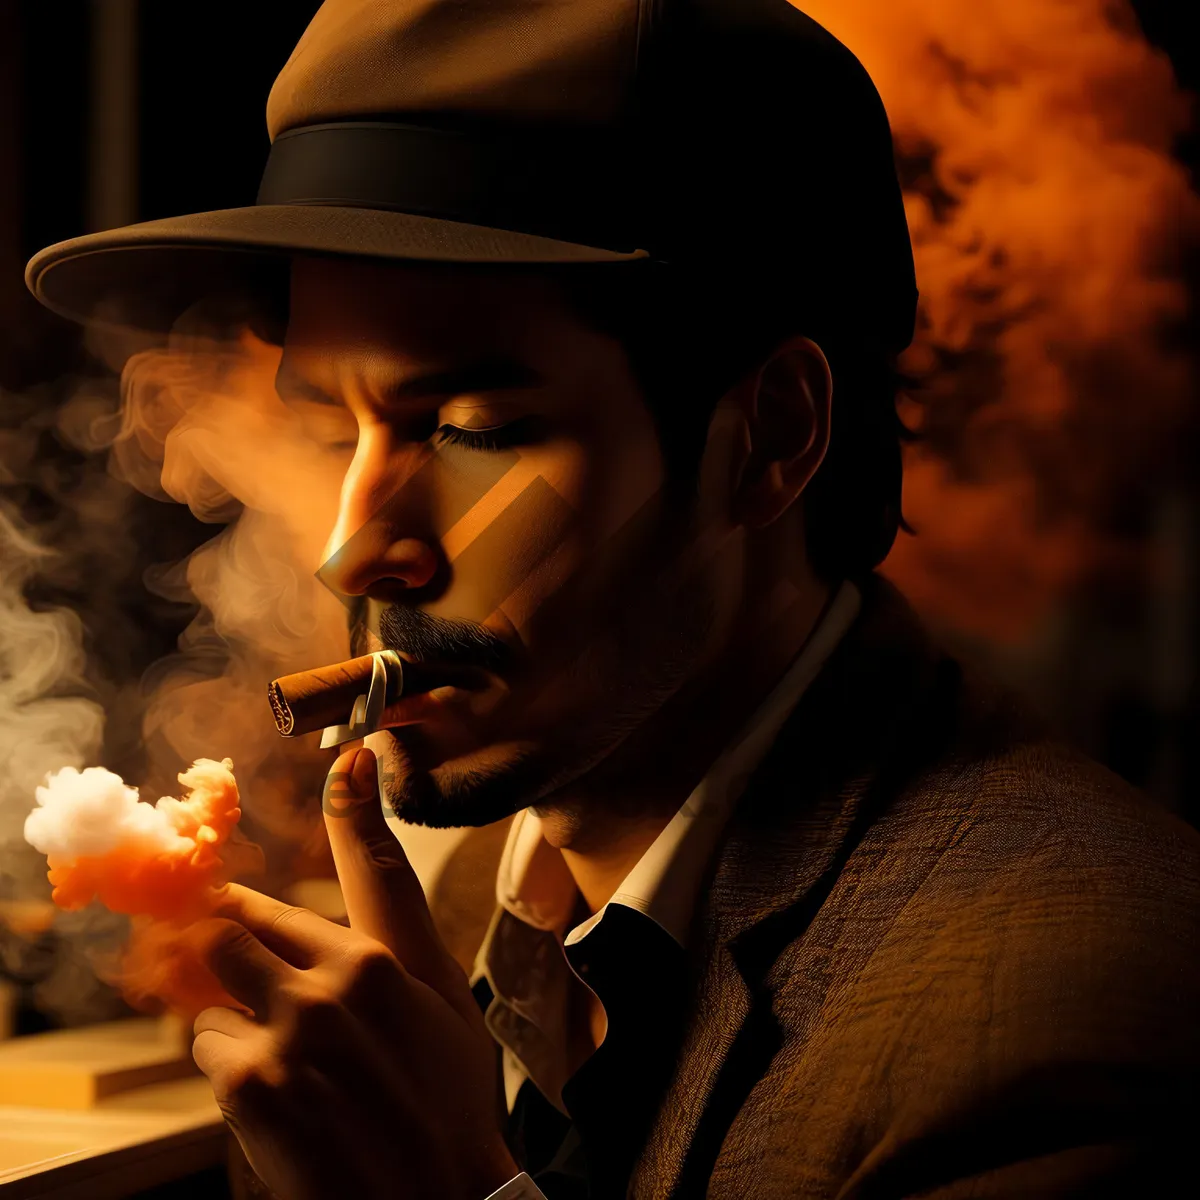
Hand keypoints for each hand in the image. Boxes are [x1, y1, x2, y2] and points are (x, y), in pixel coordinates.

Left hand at [190, 746, 517, 1199]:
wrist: (437, 1195)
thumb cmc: (447, 1098)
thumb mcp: (445, 1003)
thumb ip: (399, 929)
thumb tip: (369, 852)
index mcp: (385, 959)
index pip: (352, 873)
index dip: (343, 816)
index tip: (348, 762)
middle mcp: (332, 983)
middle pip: (237, 929)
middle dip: (232, 949)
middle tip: (252, 979)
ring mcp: (287, 1032)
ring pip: (215, 990)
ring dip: (234, 1016)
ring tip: (285, 1061)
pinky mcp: (249, 1086)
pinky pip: (208, 1047)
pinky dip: (231, 1069)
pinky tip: (278, 1099)